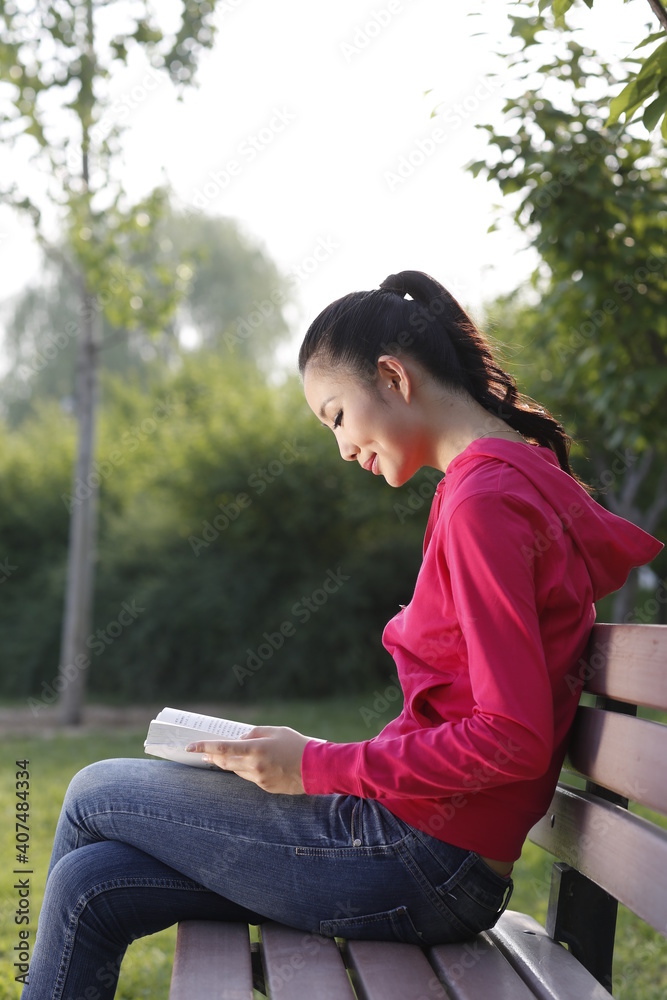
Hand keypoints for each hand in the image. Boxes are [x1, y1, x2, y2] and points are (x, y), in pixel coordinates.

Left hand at [186, 726, 312, 793]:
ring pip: (236, 771)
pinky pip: (249, 777)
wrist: (317, 768)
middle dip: (212, 757)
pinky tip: (250, 764)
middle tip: (203, 753)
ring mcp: (259, 779)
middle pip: (225, 762)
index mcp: (256, 749)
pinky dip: (246, 769)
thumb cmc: (297, 744)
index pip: (223, 748)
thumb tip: (240, 739)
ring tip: (224, 756)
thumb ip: (254, 733)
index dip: (204, 747)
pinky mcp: (265, 788)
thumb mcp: (275, 731)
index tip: (190, 747)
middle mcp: (254, 766)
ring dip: (229, 763)